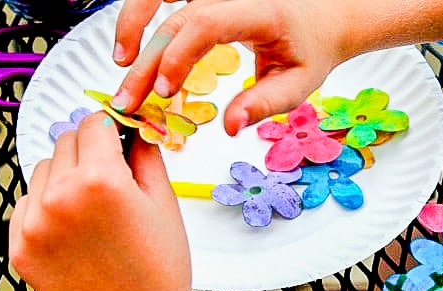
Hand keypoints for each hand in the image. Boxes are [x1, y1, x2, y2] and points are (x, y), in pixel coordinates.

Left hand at [9, 112, 190, 290]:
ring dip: (64, 177)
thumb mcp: (165, 205)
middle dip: (90, 151)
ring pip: (42, 171)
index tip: (119, 135)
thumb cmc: (157, 274)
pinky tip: (75, 230)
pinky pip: (27, 205)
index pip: (94, 124)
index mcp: (100, 181)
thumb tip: (136, 130)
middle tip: (112, 179)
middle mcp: (59, 197)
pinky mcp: (19, 247)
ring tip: (93, 210)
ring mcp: (33, 224)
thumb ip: (146, 156)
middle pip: (66, 142)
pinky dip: (47, 207)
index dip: (112, 127)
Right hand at [112, 0, 345, 134]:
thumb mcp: (299, 83)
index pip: (207, 24)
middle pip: (176, 19)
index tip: (164, 91)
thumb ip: (265, 104)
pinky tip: (133, 47)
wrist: (321, 20)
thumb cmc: (311, 48)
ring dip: (133, 26)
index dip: (178, 56)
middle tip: (129, 100)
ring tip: (121, 65)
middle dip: (146, 61)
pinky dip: (142, 16)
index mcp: (259, 10)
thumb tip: (230, 127)